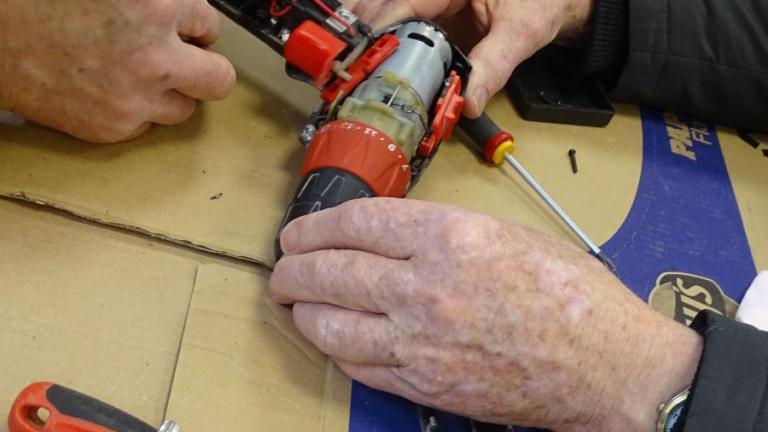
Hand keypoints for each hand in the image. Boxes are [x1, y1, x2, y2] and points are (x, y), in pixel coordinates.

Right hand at [0, 0, 235, 142]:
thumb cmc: (44, 2)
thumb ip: (158, 3)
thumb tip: (188, 21)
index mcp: (156, 5)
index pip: (209, 25)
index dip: (192, 28)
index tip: (181, 31)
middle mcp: (153, 56)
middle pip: (219, 80)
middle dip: (205, 69)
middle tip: (186, 62)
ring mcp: (135, 98)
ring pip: (185, 108)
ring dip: (169, 93)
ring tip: (134, 75)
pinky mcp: (114, 128)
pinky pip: (146, 125)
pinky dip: (134, 110)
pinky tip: (106, 89)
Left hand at [270, 199, 702, 429]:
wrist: (608, 365)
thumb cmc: (572, 296)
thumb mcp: (507, 234)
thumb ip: (442, 232)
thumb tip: (390, 236)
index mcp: (450, 237)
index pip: (356, 222)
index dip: (315, 225)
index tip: (300, 231)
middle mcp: (426, 287)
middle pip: (331, 272)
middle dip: (294, 268)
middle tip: (282, 268)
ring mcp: (421, 341)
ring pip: (333, 325)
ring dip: (303, 310)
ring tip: (294, 301)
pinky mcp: (425, 384)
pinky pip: (360, 366)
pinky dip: (336, 350)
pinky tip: (331, 338)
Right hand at [342, 0, 593, 116]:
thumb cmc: (542, 1)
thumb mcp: (523, 31)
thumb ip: (494, 65)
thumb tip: (469, 103)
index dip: (380, 26)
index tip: (363, 54)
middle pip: (384, 0)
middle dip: (363, 30)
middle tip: (343, 64)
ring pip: (384, 6)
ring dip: (365, 33)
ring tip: (347, 64)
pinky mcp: (430, 8)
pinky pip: (398, 18)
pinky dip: (381, 37)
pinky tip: (367, 58)